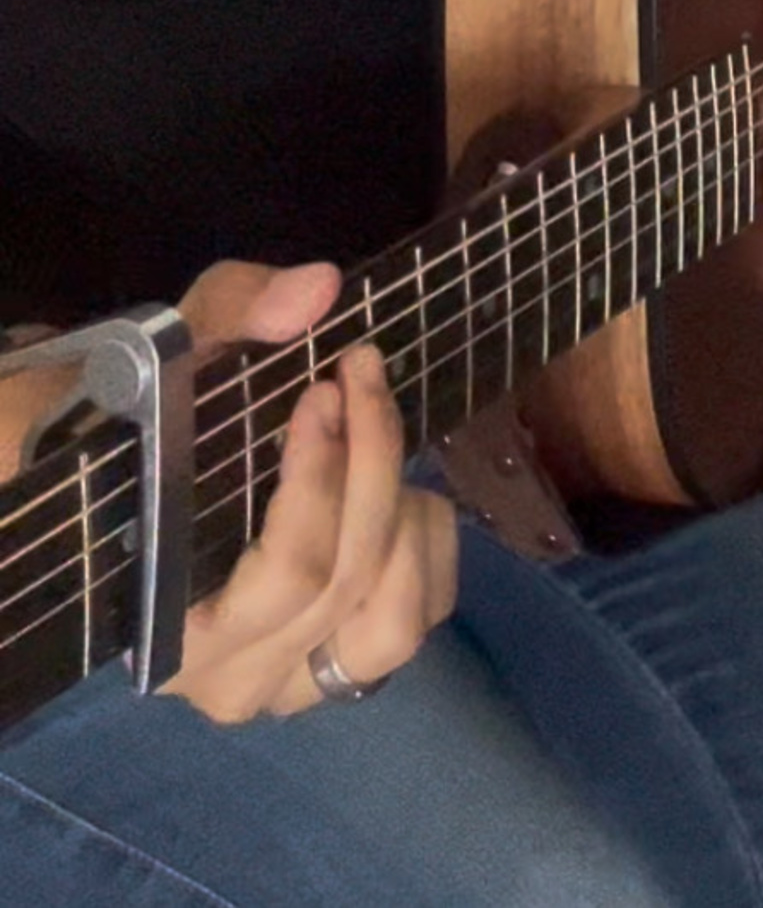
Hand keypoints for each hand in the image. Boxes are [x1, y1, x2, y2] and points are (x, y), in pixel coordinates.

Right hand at [6, 262, 456, 723]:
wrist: (118, 488)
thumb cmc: (136, 424)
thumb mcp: (164, 355)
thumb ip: (231, 316)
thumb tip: (318, 291)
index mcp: (172, 626)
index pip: (287, 572)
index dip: (323, 477)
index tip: (326, 388)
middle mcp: (230, 681)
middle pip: (347, 580)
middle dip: (373, 460)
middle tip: (363, 372)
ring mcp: (287, 688)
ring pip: (393, 622)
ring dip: (404, 515)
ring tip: (374, 444)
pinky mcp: (334, 674)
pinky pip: (417, 622)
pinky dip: (428, 551)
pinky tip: (396, 494)